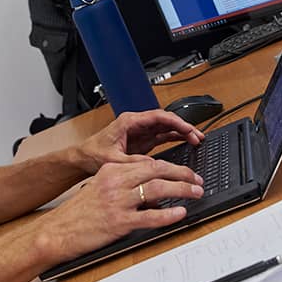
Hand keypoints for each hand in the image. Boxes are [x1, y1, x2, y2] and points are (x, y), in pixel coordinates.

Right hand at [36, 158, 203, 263]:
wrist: (59, 231)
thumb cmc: (78, 213)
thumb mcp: (97, 188)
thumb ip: (121, 183)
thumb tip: (147, 186)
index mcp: (110, 170)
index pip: (147, 163)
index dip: (171, 166)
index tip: (183, 170)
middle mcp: (115, 182)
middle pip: (157, 171)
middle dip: (182, 173)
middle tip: (196, 179)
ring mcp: (118, 201)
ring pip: (159, 189)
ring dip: (182, 190)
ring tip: (196, 192)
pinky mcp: (121, 222)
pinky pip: (152, 216)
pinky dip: (170, 214)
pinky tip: (180, 213)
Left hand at [77, 109, 203, 173]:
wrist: (84, 158)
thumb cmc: (94, 154)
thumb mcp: (113, 160)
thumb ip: (133, 162)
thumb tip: (152, 165)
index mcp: (128, 122)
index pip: (157, 116)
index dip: (176, 121)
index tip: (188, 129)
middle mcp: (136, 124)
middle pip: (165, 120)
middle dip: (183, 126)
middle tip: (198, 135)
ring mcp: (141, 131)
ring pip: (166, 127)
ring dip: (182, 131)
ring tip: (197, 139)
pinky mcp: (143, 140)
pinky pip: (163, 135)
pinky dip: (176, 137)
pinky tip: (187, 141)